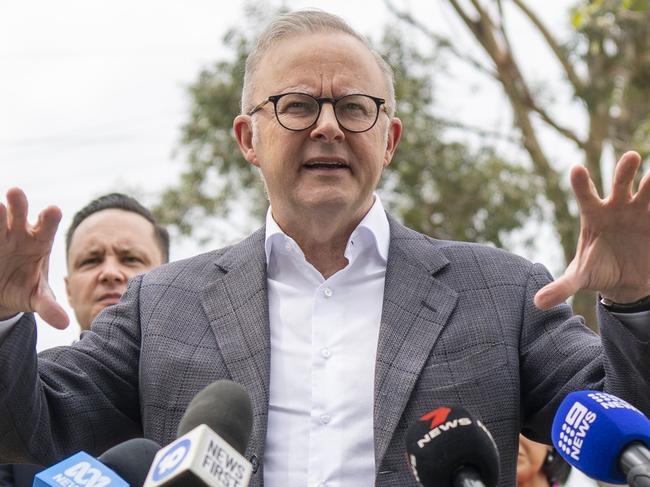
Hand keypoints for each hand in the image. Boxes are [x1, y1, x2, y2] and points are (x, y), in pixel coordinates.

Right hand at [0, 188, 68, 327]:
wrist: (1, 293)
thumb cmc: (26, 289)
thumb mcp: (37, 299)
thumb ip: (49, 307)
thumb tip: (63, 323)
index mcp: (40, 242)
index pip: (48, 226)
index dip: (49, 218)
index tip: (51, 211)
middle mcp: (19, 232)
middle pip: (20, 214)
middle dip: (18, 204)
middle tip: (16, 193)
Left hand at [535, 151, 649, 308]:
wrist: (626, 282)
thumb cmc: (598, 272)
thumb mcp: (580, 279)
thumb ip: (561, 287)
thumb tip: (537, 303)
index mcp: (593, 217)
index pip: (585, 196)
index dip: (582, 183)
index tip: (577, 169)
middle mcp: (616, 208)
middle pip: (620, 185)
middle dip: (625, 172)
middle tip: (632, 157)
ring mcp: (639, 212)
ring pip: (647, 191)